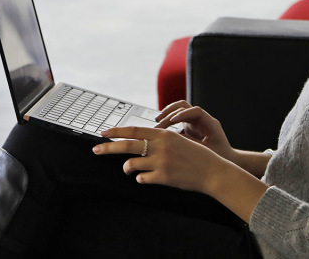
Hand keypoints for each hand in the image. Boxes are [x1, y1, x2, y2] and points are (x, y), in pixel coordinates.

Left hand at [93, 126, 226, 194]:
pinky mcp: (163, 177)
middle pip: (127, 146)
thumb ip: (159, 139)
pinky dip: (140, 178)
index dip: (117, 131)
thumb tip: (138, 140)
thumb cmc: (196, 156)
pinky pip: (142, 179)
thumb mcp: (178, 140)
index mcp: (164, 134)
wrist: (212, 171)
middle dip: (108, 148)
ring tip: (129, 169)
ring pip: (131, 165)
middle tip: (95, 149)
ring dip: (127, 168)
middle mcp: (160, 146)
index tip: (104, 133)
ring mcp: (161, 162)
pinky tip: (145, 178)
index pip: (134, 130)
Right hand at [154, 101, 234, 162]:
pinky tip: (160, 128)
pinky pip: (178, 119)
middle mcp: (202, 120)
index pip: (196, 111)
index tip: (172, 121)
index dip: (183, 114)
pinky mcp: (190, 126)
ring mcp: (195, 122)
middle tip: (158, 124)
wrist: (227, 159)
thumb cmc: (220, 157)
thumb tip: (175, 143)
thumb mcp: (206, 153)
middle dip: (171, 113)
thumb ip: (192, 146)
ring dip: (168, 113)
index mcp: (210, 124)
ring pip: (180, 110)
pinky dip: (169, 121)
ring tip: (156, 121)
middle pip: (185, 107)